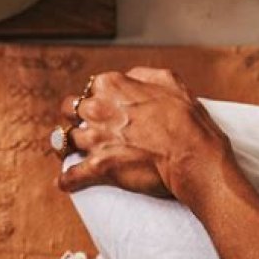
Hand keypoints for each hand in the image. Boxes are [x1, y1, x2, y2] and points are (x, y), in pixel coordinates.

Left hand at [54, 67, 231, 201]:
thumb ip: (142, 75)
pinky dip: (67, 180)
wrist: (193, 155)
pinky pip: (71, 176)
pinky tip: (65, 183)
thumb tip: (129, 78)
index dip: (94, 100)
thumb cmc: (186, 119)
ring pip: (64, 141)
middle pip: (69, 110)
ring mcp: (95, 138)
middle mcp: (97, 108)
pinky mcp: (98, 166)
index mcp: (110, 85)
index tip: (100, 110)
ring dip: (67, 147)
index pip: (88, 89)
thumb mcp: (169, 81)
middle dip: (74, 118)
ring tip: (69, 153)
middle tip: (83, 128)